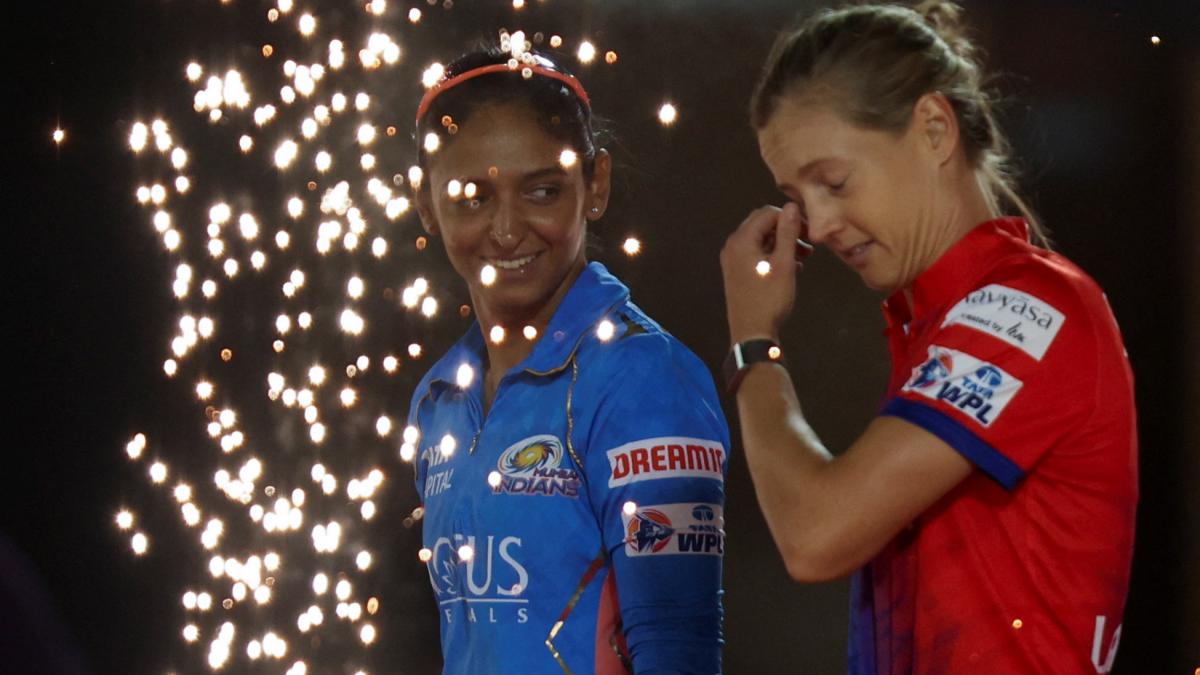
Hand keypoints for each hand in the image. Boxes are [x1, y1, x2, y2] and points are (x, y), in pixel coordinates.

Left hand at [720, 203, 808, 343]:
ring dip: (782, 243)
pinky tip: (792, 267)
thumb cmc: (770, 298)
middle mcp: (733, 245)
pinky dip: (773, 255)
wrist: (752, 334)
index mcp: (742, 240)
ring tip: (805, 256)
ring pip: (760, 240)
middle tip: (808, 242)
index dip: (790, 218)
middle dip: (786, 229)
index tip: (809, 231)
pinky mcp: (736, 272)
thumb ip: (787, 233)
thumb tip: (791, 206)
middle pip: (762, 224)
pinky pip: (756, 254)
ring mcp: (732, 260)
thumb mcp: (784, 264)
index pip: (767, 213)